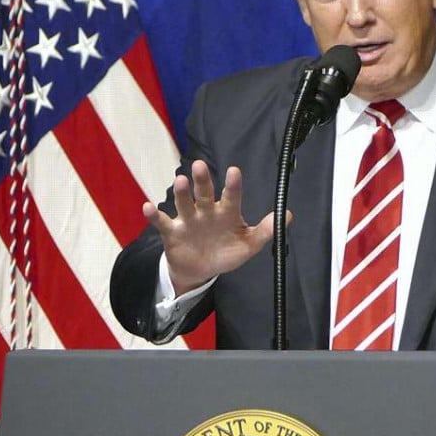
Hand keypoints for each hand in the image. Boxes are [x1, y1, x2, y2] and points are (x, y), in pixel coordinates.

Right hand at [143, 160, 282, 295]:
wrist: (199, 270)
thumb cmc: (224, 252)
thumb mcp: (247, 245)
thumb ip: (265, 231)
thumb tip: (288, 215)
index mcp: (226, 212)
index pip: (231, 196)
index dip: (232, 185)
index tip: (234, 171)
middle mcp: (206, 211)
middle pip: (204, 194)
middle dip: (202, 181)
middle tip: (200, 165)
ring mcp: (188, 220)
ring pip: (184, 204)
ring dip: (181, 193)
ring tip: (180, 181)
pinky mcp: (172, 232)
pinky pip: (161, 222)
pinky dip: (153, 215)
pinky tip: (147, 206)